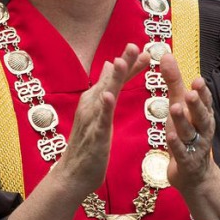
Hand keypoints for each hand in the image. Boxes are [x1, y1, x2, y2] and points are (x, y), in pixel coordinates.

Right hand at [58, 43, 147, 199]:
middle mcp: (91, 105)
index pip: (116, 78)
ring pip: (103, 96)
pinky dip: (103, 108)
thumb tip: (109, 64)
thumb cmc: (89, 143)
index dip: (130, 65)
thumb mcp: (99, 112)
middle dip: (122, 64)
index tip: (145, 51)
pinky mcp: (94, 136)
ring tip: (120, 62)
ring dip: (112, 79)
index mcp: (96, 100)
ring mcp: (91, 119)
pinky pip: (99, 120)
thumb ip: (106, 88)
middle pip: (110, 81)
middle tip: (134, 45)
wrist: (75, 173)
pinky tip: (108, 96)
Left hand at [159, 51, 215, 190]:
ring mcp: (196, 147)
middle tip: (190, 93)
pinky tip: (168, 136)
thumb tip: (166, 54)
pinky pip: (181, 152)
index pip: (205, 101)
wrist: (193, 174)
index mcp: (203, 115)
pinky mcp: (186, 162)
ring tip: (174, 109)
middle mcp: (202, 130)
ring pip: (190, 133)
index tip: (197, 80)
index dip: (203, 92)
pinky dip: (176, 145)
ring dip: (183, 121)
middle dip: (197, 105)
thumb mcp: (180, 107)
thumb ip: (174, 82)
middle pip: (201, 116)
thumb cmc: (186, 135)